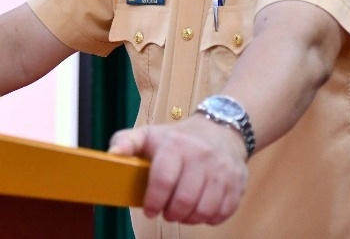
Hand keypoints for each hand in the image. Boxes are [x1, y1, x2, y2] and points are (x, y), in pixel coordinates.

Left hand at [107, 117, 248, 224]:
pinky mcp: (237, 182)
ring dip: (190, 218)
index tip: (150, 210)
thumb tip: (112, 154)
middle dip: (171, 213)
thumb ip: (126, 142)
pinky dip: (210, 218)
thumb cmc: (178, 139)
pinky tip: (200, 210)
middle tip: (167, 213)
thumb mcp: (149, 134)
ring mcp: (222, 170)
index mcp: (176, 145)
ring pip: (204, 209)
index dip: (154, 201)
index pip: (163, 179)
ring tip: (182, 213)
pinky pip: (223, 212)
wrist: (221, 130)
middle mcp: (201, 156)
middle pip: (184, 199)